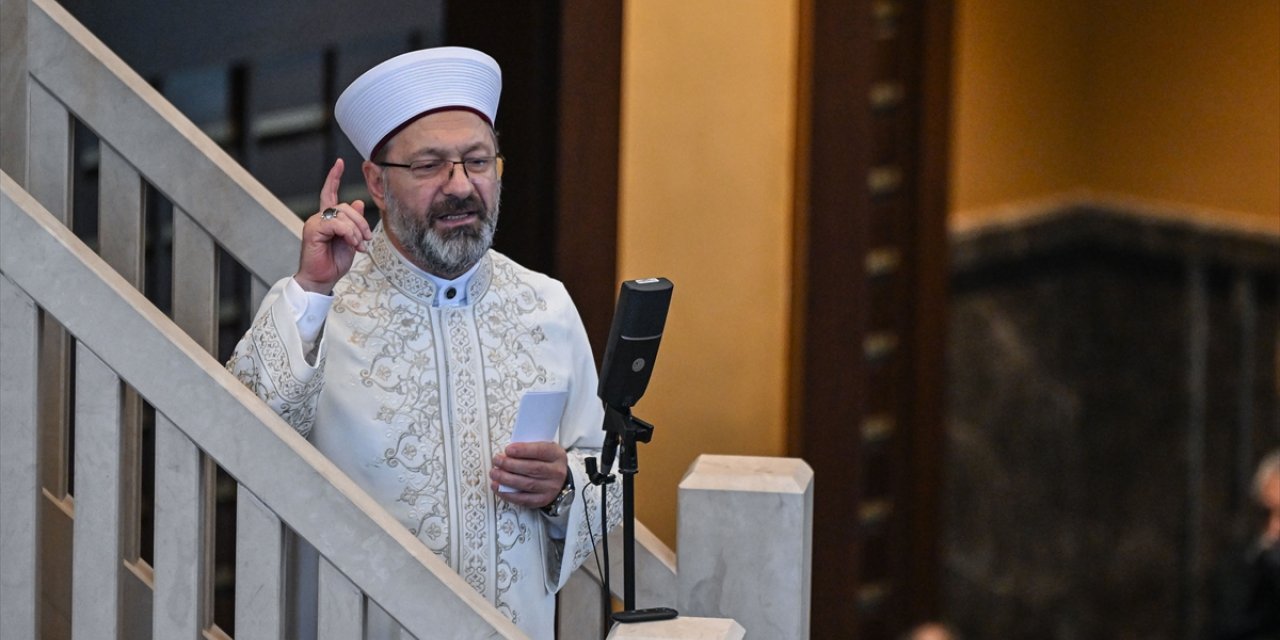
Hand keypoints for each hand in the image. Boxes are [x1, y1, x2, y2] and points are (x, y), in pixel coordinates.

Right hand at [294, 158, 372, 293]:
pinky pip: (336, 223)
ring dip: (356, 230)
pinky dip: (348, 233)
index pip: (329, 192)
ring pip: (342, 214)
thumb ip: (354, 223)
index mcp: (328, 219)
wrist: (321, 280)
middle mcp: (320, 218)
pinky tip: (351, 243)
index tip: (339, 163)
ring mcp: (314, 223)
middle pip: (345, 205)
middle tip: (366, 238)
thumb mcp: (350, 241)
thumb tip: (357, 202)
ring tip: (358, 244)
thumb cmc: (333, 263)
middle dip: (361, 221)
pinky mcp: (313, 230)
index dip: (334, 177)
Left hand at [490, 442, 568, 508]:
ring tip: (494, 473)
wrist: (558, 479)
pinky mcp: (542, 500)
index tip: (508, 450)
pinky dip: (508, 493)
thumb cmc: (546, 461)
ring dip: (506, 479)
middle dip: (510, 464)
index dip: (523, 450)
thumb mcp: (543, 448)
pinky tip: (498, 487)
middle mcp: (556, 472)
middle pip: (532, 469)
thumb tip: (507, 452)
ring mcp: (550, 488)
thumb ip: (528, 447)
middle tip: (497, 461)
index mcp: (556, 455)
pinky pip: (523, 499)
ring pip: (526, 484)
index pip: (541, 451)